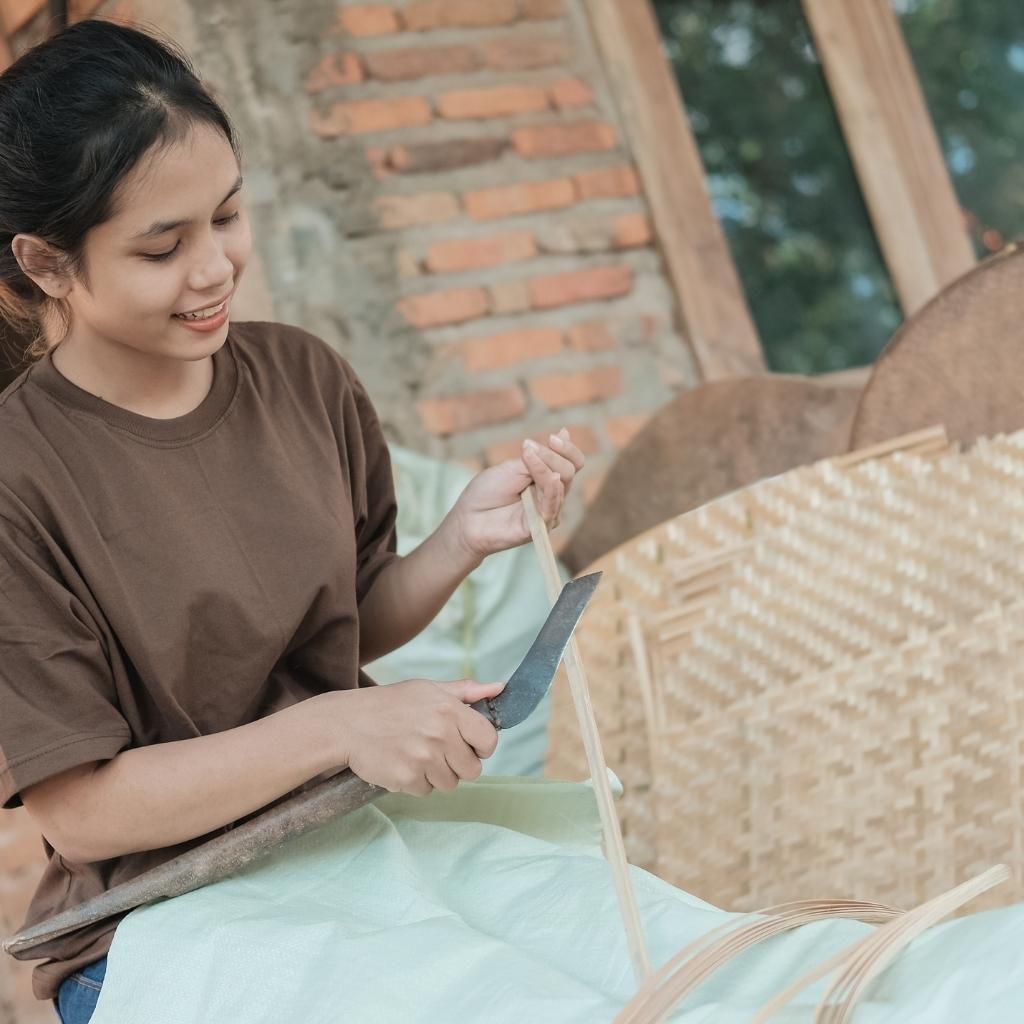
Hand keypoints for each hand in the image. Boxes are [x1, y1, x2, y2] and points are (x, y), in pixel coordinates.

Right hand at [332, 679, 504, 795]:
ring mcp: (424, 758)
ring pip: (450, 783)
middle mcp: (440, 734)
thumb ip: (466, 691)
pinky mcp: (407, 779)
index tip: (469, 745)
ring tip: (416, 755)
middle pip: (472, 769)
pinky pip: (426, 791)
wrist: (348, 723)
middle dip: (458, 764)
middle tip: (437, 751)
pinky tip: (402, 763)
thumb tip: (501, 688)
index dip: (482, 746)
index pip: (489, 740)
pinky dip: (416, 782)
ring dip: (437, 774)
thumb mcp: (428, 689)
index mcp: (450, 710)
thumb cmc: (391, 704)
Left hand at [447, 427, 585, 561]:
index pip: (573, 463)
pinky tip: (548, 476)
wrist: (468, 517)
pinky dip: (549, 486)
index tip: (552, 437)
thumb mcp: (515, 467)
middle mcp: (552, 495)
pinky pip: (552, 504)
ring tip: (526, 455)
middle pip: (569, 471)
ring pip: (561, 484)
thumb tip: (565, 432)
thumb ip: (540, 457)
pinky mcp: (541, 526)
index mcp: (548, 479)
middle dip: (553, 455)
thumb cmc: (488, 491)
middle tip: (527, 446)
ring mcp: (548, 511)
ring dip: (545, 466)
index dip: (568, 449)